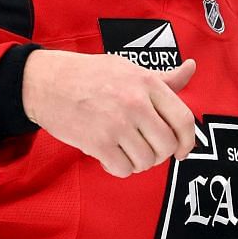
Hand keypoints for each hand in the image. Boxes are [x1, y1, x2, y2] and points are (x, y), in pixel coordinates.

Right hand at [21, 50, 198, 177]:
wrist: (46, 82)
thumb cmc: (90, 75)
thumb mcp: (128, 69)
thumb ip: (162, 78)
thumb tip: (191, 68)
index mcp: (147, 83)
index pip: (183, 119)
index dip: (188, 141)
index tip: (182, 151)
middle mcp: (135, 103)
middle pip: (167, 145)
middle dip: (159, 154)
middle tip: (146, 150)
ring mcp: (117, 124)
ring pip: (146, 161)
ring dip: (138, 163)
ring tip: (124, 150)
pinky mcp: (97, 142)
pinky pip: (124, 169)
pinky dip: (118, 168)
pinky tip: (109, 156)